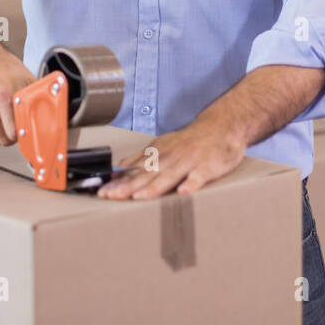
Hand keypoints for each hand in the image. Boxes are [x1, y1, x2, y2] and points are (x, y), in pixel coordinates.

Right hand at [0, 39, 35, 145]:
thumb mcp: (22, 74)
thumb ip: (36, 93)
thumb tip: (53, 107)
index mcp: (3, 94)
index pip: (16, 132)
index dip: (24, 134)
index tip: (28, 134)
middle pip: (5, 140)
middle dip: (14, 136)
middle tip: (17, 125)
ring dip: (1, 131)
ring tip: (3, 114)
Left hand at [97, 117, 246, 199]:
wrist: (222, 126)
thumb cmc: (190, 141)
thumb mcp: (163, 145)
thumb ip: (142, 158)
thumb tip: (119, 168)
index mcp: (159, 153)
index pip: (135, 169)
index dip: (118, 181)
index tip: (103, 191)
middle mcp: (171, 157)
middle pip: (147, 174)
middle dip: (128, 186)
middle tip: (110, 196)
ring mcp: (189, 161)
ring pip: (169, 175)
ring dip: (153, 186)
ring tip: (138, 197)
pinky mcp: (208, 166)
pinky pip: (199, 176)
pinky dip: (191, 183)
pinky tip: (183, 192)